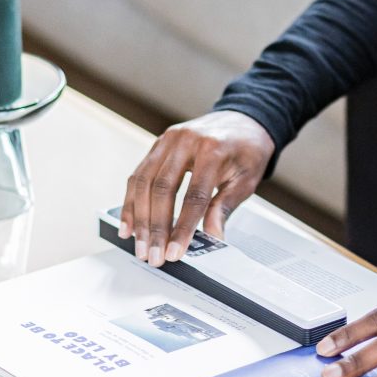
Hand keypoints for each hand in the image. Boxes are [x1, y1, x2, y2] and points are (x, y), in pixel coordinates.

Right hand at [120, 110, 274, 265]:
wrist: (243, 121)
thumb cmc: (246, 151)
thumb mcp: (246, 180)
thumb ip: (224, 207)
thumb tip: (212, 238)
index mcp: (213, 150)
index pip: (194, 196)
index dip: (182, 227)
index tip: (175, 252)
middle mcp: (186, 142)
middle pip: (163, 189)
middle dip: (155, 228)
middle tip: (154, 255)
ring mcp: (168, 140)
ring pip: (144, 182)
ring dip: (139, 219)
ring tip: (140, 246)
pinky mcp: (158, 144)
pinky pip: (139, 175)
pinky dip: (131, 202)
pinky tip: (129, 225)